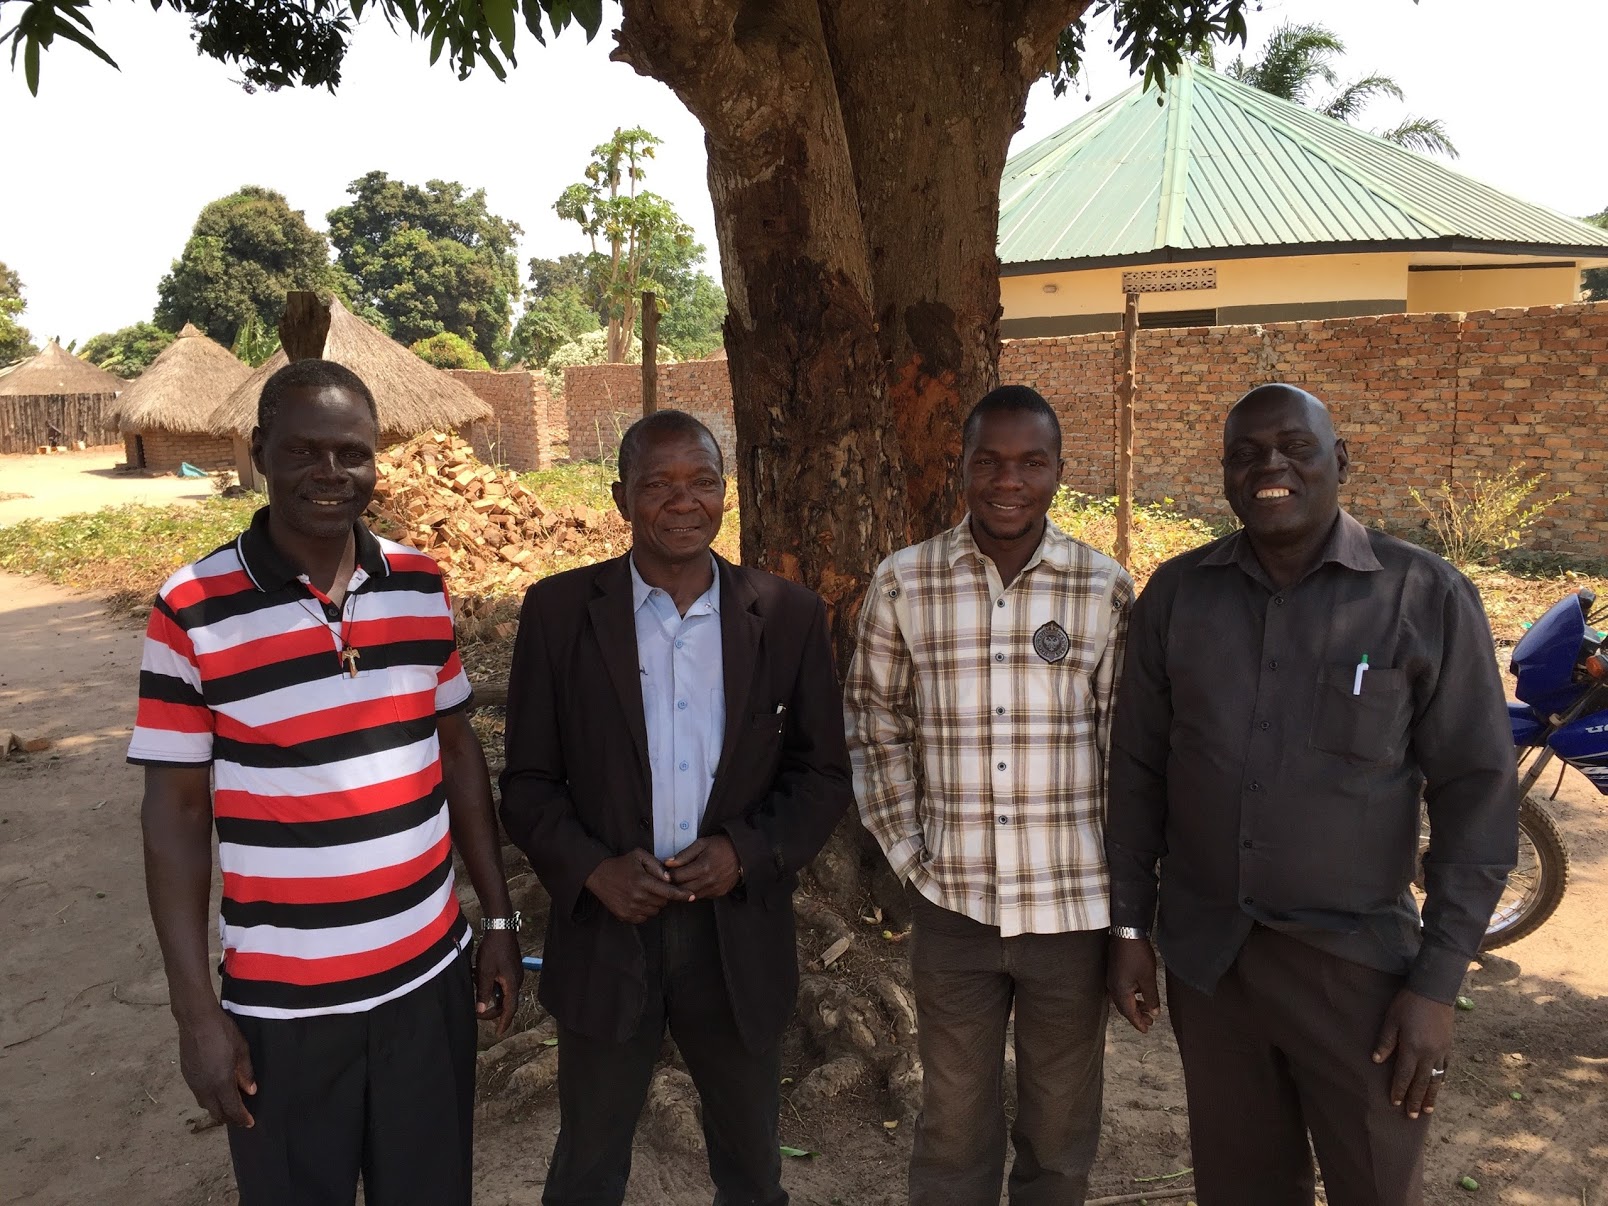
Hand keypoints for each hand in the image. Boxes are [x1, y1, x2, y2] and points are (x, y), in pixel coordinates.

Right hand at [177, 1005, 255, 1127]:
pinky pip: (198, 1094)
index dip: (241, 1118)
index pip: (232, 1108)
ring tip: (229, 1107)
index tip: (249, 1123)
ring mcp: (194, 1083)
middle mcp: (205, 1087)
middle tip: (240, 1118)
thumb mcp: (241, 1050)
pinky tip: (216, 1092)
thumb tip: (250, 1091)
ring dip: (217, 1109)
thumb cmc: (223, 1032)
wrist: (196, 1021)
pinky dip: (209, 1099)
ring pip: (205, 1105)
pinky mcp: (187, 1076)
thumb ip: (245, 1073)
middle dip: (229, 1118)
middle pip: (216, 1112)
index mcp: (221, 1082)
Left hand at [474, 930, 523, 1036]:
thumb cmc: (493, 950)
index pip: (509, 1009)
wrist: (501, 929)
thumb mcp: (485, 972)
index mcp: (512, 984)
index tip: (498, 1032)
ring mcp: (514, 974)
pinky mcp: (510, 968)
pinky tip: (479, 977)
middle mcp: (516, 981)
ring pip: (502, 992)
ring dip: (489, 994)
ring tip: (476, 989)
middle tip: (478, 1013)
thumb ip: (483, 992)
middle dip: (492, 1009)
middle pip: (506, 1002)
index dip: (503, 1022)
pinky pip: (501, 983)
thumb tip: (481, 1010)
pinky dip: (491, 985)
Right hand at [585, 849, 690, 922]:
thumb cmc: (622, 864)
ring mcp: (631, 908)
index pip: (668, 892)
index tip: (692, 897)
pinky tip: (638, 901)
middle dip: (664, 895)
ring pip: (655, 911)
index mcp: (643, 881)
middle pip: (663, 902)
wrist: (599, 875)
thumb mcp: (639, 856)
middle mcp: (638, 897)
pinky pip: (644, 918)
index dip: (682, 895)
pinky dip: (645, 911)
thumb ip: (656, 865)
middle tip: (655, 887)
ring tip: (645, 893)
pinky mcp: (625, 916)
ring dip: (655, 903)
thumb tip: (669, 879)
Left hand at [664, 836, 742, 898]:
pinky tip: (696, 882)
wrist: (742, 854)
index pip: (677, 877)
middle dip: (674, 884)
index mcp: (703, 867)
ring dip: (684, 889)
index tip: (666, 870)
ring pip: (690, 895)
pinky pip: (701, 896)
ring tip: (683, 879)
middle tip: (671, 877)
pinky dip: (696, 891)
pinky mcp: (719, 894)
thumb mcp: (701, 844)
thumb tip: (667, 863)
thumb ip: (684, 855)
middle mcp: (709, 881)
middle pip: (682, 889)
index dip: (668, 874)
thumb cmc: (720, 846)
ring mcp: (714, 889)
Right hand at [1107, 935, 1160, 1032]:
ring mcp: (1112, 979)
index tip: (1146, 1030)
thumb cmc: (1137, 955)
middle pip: (1124, 1007)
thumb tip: (1154, 1012)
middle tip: (1150, 1021)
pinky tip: (1140, 992)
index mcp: (1120, 991)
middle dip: (1137, 1015)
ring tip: (1148, 1008)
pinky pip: (1122, 990)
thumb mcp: (1148, 978)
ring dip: (1135, 1005)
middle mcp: (1113, 987)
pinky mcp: (1114, 971)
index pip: (1129, 1013)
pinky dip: (1131, 996)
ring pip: (1123, 998)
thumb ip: (1151, 997)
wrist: (1126, 933)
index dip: (1138, 1023)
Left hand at [1371, 988, 1454, 1117]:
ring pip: (1435, 1079)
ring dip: (1431, 1095)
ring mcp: (1441, 1051)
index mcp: (1412, 1048)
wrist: (1434, 991)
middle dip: (1416, 1100)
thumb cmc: (1408, 1003)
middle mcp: (1429, 1054)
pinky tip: (1438, 1087)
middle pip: (1421, 1082)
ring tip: (1428, 1110)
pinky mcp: (1448, 1046)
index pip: (1404, 1076)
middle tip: (1412, 1116)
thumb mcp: (1391, 1020)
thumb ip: (1385, 1041)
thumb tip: (1376, 1061)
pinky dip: (1441, 1080)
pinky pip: (1445, 1069)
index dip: (1399, 1090)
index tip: (1395, 1104)